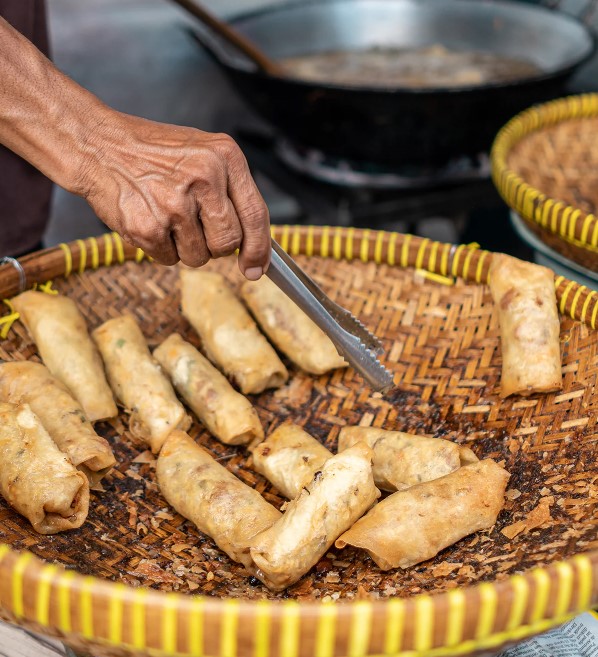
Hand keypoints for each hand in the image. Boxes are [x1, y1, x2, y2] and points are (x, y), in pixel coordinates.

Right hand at [78, 111, 269, 278]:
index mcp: (225, 157)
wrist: (99, 145)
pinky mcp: (147, 227)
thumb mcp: (203, 154)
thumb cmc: (154, 153)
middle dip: (215, 245)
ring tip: (168, 216)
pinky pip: (169, 260)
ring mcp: (174, 204)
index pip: (255, 215)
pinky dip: (161, 249)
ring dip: (186, 248)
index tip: (256, 268)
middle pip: (228, 243)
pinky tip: (151, 219)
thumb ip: (233, 193)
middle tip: (196, 226)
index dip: (259, 249)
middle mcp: (203, 178)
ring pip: (199, 257)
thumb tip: (254, 247)